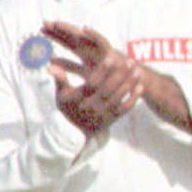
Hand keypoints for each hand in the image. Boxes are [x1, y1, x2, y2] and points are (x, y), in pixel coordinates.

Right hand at [43, 21, 144, 136]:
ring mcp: (103, 114)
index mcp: (79, 100)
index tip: (111, 58)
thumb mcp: (61, 95)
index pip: (92, 84)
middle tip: (130, 61)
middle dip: (120, 75)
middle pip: (108, 90)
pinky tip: (140, 86)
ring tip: (138, 70)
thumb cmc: (69, 108)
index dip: (102, 71)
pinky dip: (134, 98)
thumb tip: (51, 65)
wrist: (75, 134)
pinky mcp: (112, 119)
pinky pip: (125, 109)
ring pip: (119, 98)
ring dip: (130, 84)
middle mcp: (92, 107)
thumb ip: (60, 80)